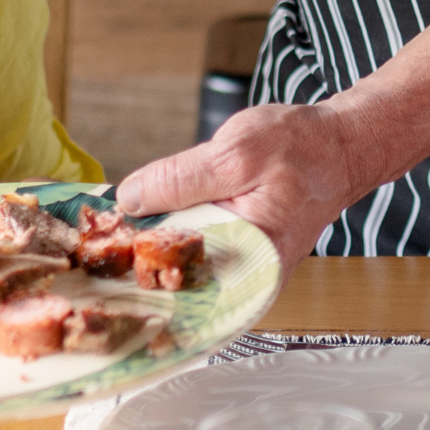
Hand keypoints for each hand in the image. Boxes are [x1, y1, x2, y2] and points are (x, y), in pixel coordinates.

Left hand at [115, 103, 369, 276]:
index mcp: (252, 261)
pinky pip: (195, 249)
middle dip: (135, 262)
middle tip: (91, 250)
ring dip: (149, 247)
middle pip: (177, 278)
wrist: (337, 146)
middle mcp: (248, 277)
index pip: (181, 284)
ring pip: (181, 263)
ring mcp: (243, 267)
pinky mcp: (237, 250)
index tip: (97, 266)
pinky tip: (146, 224)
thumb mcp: (235, 152)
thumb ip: (180, 179)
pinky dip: (171, 236)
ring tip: (112, 237)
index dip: (134, 275)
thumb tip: (130, 199)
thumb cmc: (301, 148)